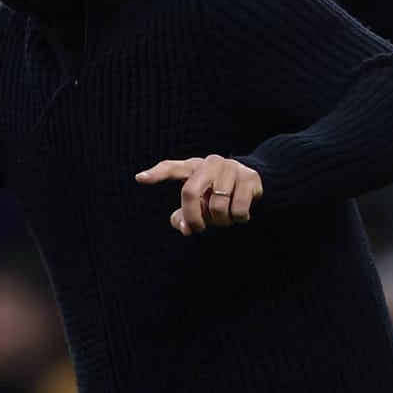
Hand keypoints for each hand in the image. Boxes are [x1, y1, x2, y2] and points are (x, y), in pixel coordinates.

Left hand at [136, 155, 262, 234]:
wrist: (252, 183)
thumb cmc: (216, 194)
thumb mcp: (199, 204)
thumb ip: (185, 216)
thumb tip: (185, 229)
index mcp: (192, 167)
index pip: (171, 168)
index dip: (156, 174)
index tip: (140, 178)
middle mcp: (209, 163)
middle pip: (189, 191)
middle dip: (192, 216)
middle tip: (198, 228)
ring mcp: (230, 168)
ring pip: (217, 206)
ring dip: (220, 221)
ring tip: (224, 218)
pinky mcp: (249, 177)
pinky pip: (237, 209)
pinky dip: (238, 219)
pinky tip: (240, 215)